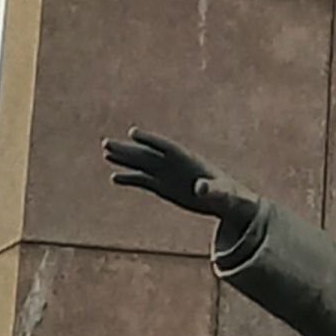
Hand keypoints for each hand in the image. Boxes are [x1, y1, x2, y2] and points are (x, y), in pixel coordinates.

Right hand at [95, 132, 258, 252]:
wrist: (229, 203)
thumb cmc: (230, 196)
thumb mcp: (223, 193)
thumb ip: (211, 189)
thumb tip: (200, 188)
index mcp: (188, 160)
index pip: (165, 147)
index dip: (150, 140)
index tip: (133, 133)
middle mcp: (174, 165)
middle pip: (147, 154)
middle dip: (128, 149)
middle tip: (106, 143)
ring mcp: (168, 175)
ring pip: (142, 165)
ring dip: (124, 159)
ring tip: (105, 152)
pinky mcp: (164, 187)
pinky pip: (143, 181)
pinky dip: (130, 179)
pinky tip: (115, 178)